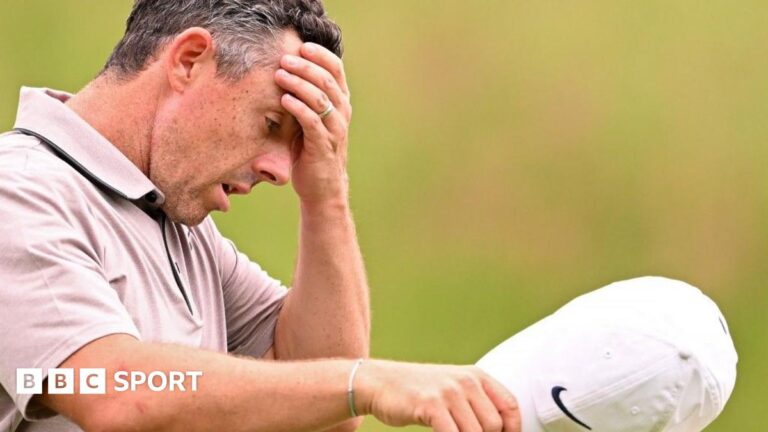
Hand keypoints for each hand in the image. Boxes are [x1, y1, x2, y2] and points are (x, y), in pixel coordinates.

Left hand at [275, 42, 351, 205]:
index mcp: (340, 103)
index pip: (336, 69)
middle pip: (327, 80)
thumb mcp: (311, 120)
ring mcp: (334, 130)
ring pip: (320, 98)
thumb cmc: (312, 151)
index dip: (320, 55)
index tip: (301, 46)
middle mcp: (342, 113)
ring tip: (279, 75)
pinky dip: (298, 107)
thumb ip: (306, 98)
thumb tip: (285, 69)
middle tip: (284, 60)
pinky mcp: (323, 146)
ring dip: (299, 83)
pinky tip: (284, 99)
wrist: (322, 188)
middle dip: (304, 66)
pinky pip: (312, 121)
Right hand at [357, 360, 520, 431]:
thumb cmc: (418, 391)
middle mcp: (465, 381)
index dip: (513, 430)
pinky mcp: (430, 405)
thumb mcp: (452, 389)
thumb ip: (475, 404)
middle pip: (493, 425)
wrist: (380, 382)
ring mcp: (447, 392)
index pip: (510, 406)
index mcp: (475, 376)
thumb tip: (496, 431)